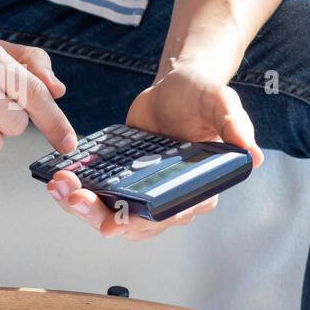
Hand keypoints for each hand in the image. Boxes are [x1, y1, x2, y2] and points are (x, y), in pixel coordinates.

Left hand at [46, 61, 262, 240]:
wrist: (177, 85)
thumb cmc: (203, 95)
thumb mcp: (221, 103)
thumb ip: (235, 126)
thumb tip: (252, 155)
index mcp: (199, 190)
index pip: (167, 217)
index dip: (138, 224)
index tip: (110, 225)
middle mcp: (170, 200)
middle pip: (132, 222)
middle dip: (98, 215)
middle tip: (71, 197)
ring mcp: (143, 193)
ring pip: (109, 214)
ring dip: (81, 207)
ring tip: (58, 186)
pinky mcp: (122, 181)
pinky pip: (98, 195)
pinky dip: (76, 192)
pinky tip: (58, 179)